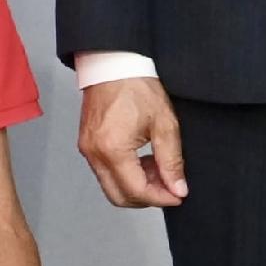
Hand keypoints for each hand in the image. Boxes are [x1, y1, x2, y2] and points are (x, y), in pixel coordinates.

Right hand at [76, 78, 185, 209]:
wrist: (113, 67)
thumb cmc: (137, 88)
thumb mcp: (165, 124)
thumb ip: (171, 161)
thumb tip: (177, 188)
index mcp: (113, 149)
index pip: (136, 190)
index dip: (160, 198)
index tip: (178, 195)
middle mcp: (94, 154)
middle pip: (119, 197)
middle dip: (147, 197)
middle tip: (168, 186)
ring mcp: (87, 151)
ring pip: (111, 187)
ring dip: (136, 186)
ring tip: (157, 170)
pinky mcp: (87, 146)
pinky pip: (105, 173)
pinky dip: (125, 175)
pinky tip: (142, 161)